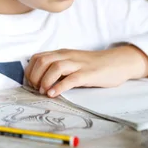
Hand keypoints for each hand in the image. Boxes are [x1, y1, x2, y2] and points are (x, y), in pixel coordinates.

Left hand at [25, 45, 147, 97]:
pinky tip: (54, 94)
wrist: (117, 62)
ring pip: (55, 67)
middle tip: (36, 89)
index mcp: (62, 53)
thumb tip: (40, 80)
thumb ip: (58, 67)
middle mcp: (68, 56)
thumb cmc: (93, 65)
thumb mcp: (72, 62)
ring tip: (44, 92)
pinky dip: (59, 87)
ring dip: (45, 81)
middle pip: (43, 61)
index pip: (38, 57)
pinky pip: (71, 79)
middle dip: (35, 76)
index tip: (31, 83)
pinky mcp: (88, 74)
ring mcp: (78, 64)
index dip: (30, 71)